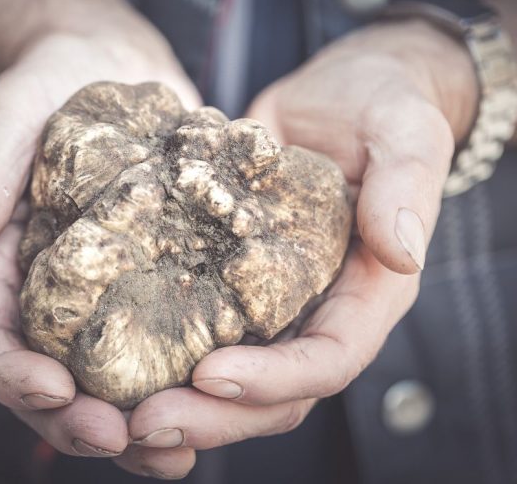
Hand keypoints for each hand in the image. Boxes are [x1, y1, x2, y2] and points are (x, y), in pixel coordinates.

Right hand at [0, 26, 202, 475]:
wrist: (110, 67)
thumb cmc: (47, 87)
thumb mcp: (4, 123)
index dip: (12, 378)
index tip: (56, 392)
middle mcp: (45, 301)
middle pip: (47, 388)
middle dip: (80, 424)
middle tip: (125, 440)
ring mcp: (101, 303)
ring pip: (107, 389)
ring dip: (136, 431)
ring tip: (176, 454)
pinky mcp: (154, 290)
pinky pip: (162, 354)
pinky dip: (184, 390)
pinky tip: (218, 407)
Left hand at [126, 19, 478, 470]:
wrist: (343, 94)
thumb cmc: (384, 106)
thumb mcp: (405, 132)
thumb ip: (406, 186)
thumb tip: (403, 252)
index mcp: (369, 293)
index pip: (330, 359)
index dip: (275, 379)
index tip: (210, 374)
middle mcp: (321, 312)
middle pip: (274, 394)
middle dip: (213, 416)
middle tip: (142, 422)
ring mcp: (274, 304)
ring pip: (232, 380)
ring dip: (180, 404)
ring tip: (118, 414)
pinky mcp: (231, 282)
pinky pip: (198, 332)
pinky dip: (160, 358)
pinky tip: (110, 365)